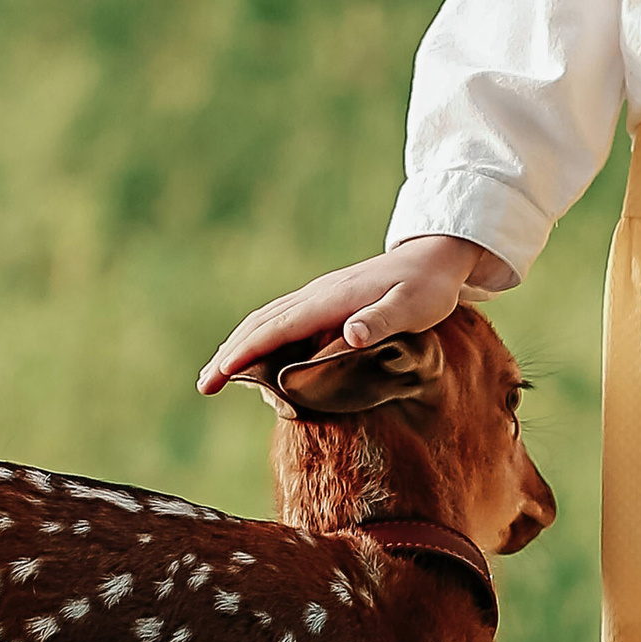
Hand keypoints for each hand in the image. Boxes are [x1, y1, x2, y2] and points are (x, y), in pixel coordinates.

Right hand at [196, 236, 507, 394]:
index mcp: (330, 300)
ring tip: (219, 373)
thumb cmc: (429, 287)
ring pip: (267, 320)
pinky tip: (257, 355)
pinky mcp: (326, 301)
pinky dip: (260, 337)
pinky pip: (282, 320)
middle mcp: (317, 296)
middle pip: (261, 324)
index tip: (219, 376)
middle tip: (204, 385)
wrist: (436, 256)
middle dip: (229, 354)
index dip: (246, 353)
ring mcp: (319, 297)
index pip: (277, 329)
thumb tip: (349, 334)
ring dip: (240, 345)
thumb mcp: (414, 307)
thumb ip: (381, 321)